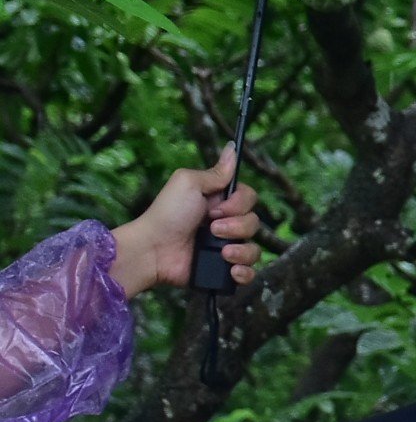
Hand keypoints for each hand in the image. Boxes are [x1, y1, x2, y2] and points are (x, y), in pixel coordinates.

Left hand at [109, 146, 261, 295]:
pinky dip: (244, 273)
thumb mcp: (188, 183)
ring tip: (221, 253)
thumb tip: (233, 149)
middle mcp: (226, 225)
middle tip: (211, 228)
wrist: (154, 250)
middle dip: (237, 227)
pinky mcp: (224, 270)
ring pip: (255, 249)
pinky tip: (231, 269)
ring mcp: (226, 249)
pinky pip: (250, 273)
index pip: (250, 199)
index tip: (217, 207)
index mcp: (219, 203)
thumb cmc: (168, 214)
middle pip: (255, 223)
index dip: (240, 203)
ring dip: (241, 250)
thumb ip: (215, 172)